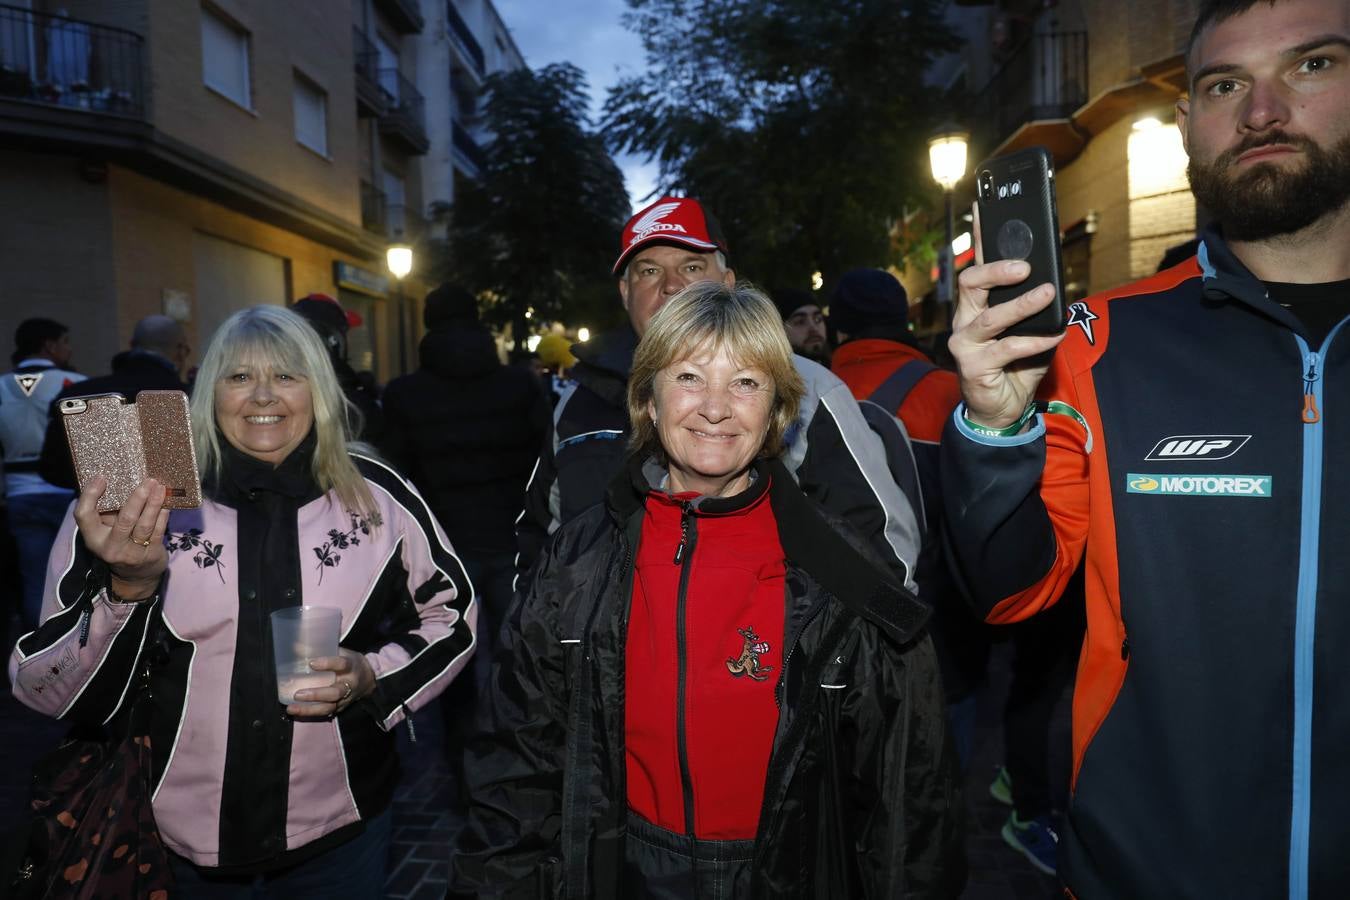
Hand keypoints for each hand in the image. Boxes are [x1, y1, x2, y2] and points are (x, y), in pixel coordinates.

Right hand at [74, 477, 168, 598]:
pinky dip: (163, 515)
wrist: (135, 577)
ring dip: (154, 504)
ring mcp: (131, 553)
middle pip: (124, 520)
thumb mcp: (105, 531)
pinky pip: (158, 532)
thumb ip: (107, 511)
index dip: (90, 496)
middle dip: (137, 498)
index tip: (101, 478)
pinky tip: (166, 503)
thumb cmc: (119, 543)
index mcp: (93, 538)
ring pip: (144, 525)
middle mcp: (110, 547)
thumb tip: (117, 480)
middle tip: (147, 481)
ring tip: (160, 487)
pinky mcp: (150, 555)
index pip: (84, 516)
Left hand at [287, 649, 375, 718]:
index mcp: (351, 666)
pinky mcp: (340, 708)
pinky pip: (325, 714)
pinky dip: (310, 714)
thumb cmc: (350, 662)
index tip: (311, 663)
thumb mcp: (341, 652)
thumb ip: (322, 649)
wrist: (368, 679)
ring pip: (329, 707)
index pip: (341, 664)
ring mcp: (345, 698)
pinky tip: (296, 712)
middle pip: (334, 693)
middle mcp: (349, 684)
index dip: (327, 664)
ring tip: (292, 708)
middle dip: (315, 695)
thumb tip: (296, 645)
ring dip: (309, 709)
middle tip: (297, 694)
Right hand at [948, 206, 1066, 429]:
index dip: (980, 236)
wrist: (1002, 409)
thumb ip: (1035, 306)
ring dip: (1021, 304)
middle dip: (996, 269)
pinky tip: (1052, 336)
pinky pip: (1006, 349)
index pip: (976, 264)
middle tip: (1025, 266)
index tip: (984, 207)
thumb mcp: (1030, 328)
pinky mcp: (973, 366)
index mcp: (976, 305)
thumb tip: (1054, 281)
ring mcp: (965, 343)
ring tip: (1047, 293)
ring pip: (989, 316)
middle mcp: (965, 319)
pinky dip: (1033, 341)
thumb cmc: (1016, 365)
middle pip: (970, 283)